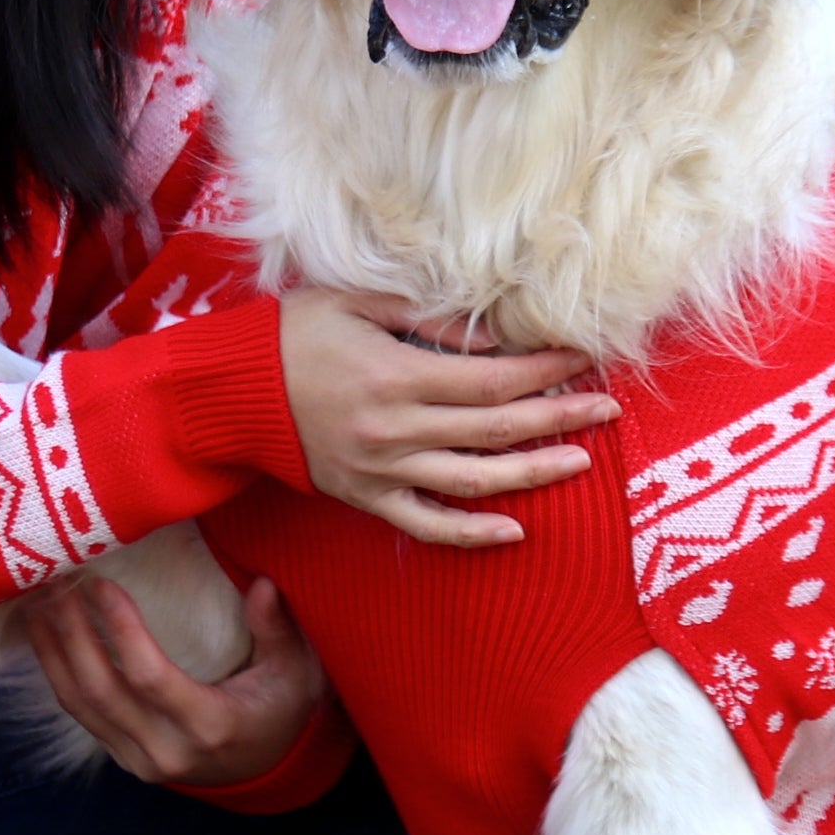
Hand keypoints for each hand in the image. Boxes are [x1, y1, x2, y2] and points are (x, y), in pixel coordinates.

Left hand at [22, 574, 327, 786]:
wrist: (266, 766)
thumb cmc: (280, 707)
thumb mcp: (294, 670)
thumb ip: (277, 629)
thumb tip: (263, 585)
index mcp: (210, 725)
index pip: (150, 677)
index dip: (121, 630)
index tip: (102, 585)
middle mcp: (167, 750)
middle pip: (102, 689)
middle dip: (72, 632)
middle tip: (57, 580)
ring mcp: (140, 760)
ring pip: (81, 705)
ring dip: (52, 651)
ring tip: (36, 601)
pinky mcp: (123, 759)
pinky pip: (80, 715)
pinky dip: (56, 673)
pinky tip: (44, 636)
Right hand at [278, 287, 615, 546]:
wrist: (228, 392)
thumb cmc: (289, 334)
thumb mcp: (353, 301)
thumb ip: (424, 317)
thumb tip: (489, 333)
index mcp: (395, 375)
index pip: (490, 379)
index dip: (542, 371)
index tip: (582, 360)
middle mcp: (396, 430)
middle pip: (494, 429)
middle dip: (558, 418)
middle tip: (607, 409)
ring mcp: (381, 471)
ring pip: (472, 481)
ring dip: (532, 474)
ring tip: (580, 462)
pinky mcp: (365, 498)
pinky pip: (426, 525)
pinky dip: (471, 533)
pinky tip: (513, 531)